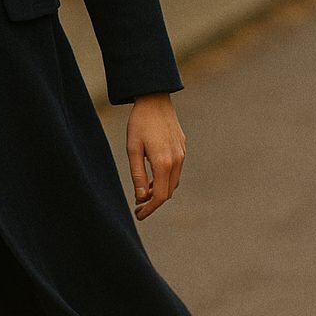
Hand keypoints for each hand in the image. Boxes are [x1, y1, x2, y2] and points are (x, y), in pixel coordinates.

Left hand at [125, 92, 185, 219]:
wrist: (155, 100)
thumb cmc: (139, 123)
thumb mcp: (133, 149)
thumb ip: (138, 175)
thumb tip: (141, 197)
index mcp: (163, 163)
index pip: (160, 196)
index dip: (150, 209)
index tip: (138, 215)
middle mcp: (177, 161)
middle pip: (168, 192)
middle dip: (154, 202)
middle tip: (138, 207)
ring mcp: (182, 154)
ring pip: (173, 182)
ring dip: (160, 191)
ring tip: (144, 193)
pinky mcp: (182, 148)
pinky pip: (176, 171)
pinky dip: (165, 179)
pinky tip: (153, 177)